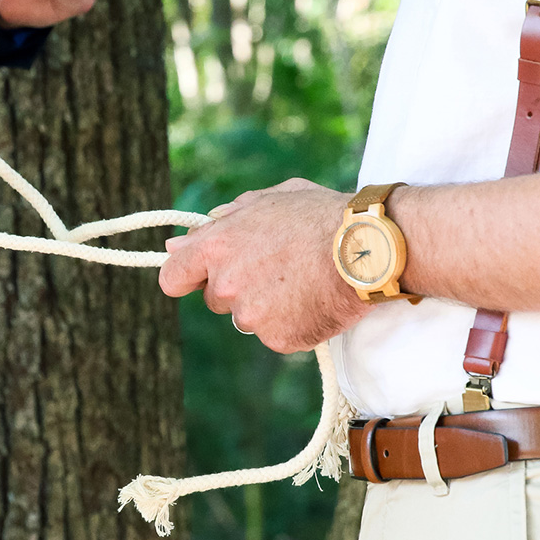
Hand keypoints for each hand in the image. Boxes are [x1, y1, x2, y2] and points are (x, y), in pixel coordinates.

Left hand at [159, 178, 370, 353]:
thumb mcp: (268, 201)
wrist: (366, 247)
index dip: (185, 277)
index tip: (195, 278)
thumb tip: (178, 243)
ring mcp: (252, 316)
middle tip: (277, 268)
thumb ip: (221, 222)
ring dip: (267, 306)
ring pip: (248, 318)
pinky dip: (293, 323)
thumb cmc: (320, 216)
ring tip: (302, 281)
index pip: (172, 277)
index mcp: (217, 247)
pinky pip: (277, 334)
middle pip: (215, 300)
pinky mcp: (279, 338)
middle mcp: (227, 285)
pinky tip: (315, 300)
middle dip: (238, 287)